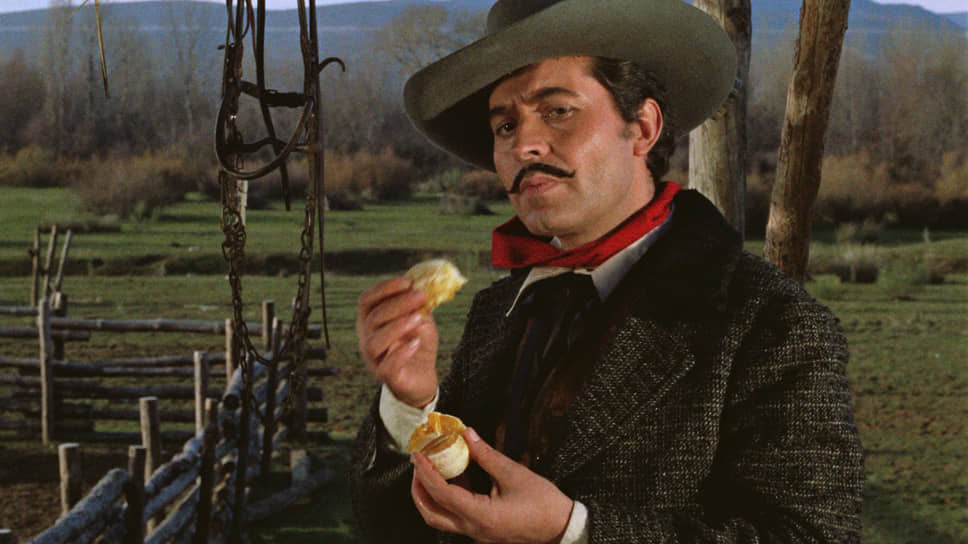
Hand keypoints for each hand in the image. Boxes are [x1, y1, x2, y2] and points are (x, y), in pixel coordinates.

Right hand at [356, 277, 438, 407]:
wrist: (422, 377)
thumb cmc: (417, 344)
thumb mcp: (421, 319)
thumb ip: (420, 305)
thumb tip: (427, 284)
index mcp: (370, 319)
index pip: (367, 299)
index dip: (384, 288)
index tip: (408, 282)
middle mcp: (366, 337)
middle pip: (373, 317)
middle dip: (398, 303)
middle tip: (421, 295)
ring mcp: (373, 358)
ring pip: (374, 341)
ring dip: (397, 326)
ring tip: (418, 318)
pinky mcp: (385, 376)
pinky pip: (387, 366)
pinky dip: (401, 353)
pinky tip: (415, 343)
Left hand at [411, 427, 573, 543]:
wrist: (562, 529)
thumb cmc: (543, 504)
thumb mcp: (514, 474)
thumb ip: (486, 455)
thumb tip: (467, 434)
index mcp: (480, 516)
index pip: (441, 494)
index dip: (425, 472)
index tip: (417, 454)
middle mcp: (474, 529)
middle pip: (432, 514)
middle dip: (419, 489)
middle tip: (418, 464)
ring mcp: (478, 533)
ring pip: (441, 518)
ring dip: (431, 495)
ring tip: (431, 468)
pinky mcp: (483, 531)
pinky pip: (457, 516)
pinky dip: (449, 498)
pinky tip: (455, 476)